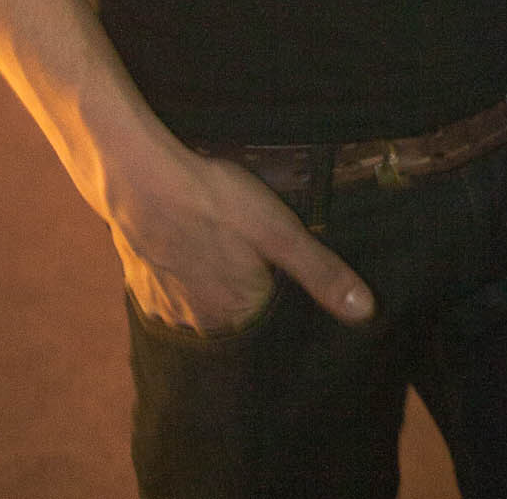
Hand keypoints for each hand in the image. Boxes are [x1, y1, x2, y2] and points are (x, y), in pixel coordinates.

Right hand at [107, 133, 374, 332]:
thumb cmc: (215, 202)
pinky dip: (184, 280)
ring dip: (213, 290)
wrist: (140, 179)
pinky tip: (189, 252)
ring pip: (202, 309)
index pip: (271, 326)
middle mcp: (200, 326)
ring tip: (220, 254)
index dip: (279, 298)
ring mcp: (167, 310)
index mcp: (238, 318)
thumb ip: (321, 272)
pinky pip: (173, 296)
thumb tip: (366, 312)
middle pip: (235, 320)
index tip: (279, 273)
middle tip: (248, 258)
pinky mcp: (142, 289)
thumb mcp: (279, 230)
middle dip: (245, 298)